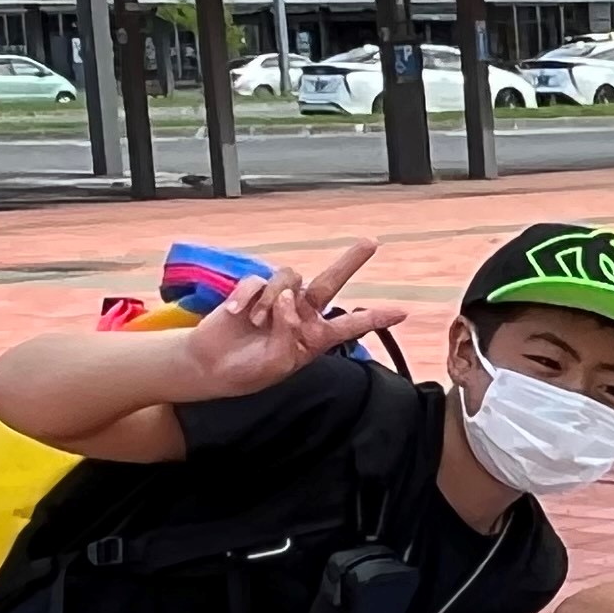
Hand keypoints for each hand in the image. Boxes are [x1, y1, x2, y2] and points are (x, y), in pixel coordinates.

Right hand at [177, 241, 407, 398]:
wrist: (211, 366)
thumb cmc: (249, 370)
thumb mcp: (280, 362)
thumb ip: (291, 332)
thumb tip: (289, 298)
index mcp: (315, 337)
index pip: (351, 325)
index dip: (375, 318)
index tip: (402, 312)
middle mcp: (302, 314)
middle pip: (330, 281)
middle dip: (351, 261)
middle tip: (371, 242)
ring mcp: (279, 300)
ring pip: (289, 279)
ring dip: (272, 300)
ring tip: (256, 322)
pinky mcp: (253, 290)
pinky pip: (258, 281)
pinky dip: (247, 297)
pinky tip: (235, 315)